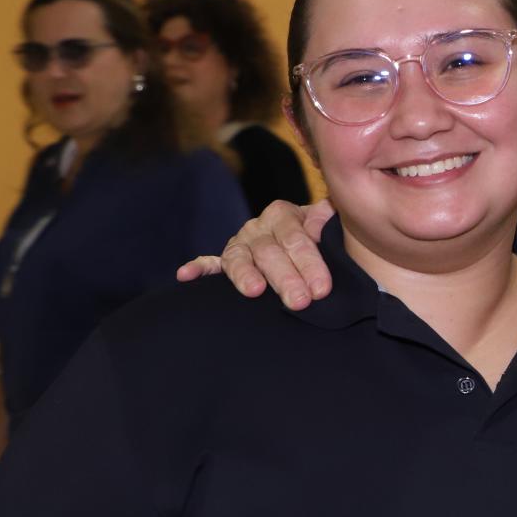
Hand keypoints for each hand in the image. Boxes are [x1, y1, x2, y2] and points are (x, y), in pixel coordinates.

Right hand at [175, 199, 335, 307]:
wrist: (314, 243)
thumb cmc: (325, 239)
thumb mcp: (330, 224)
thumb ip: (327, 219)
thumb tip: (318, 227)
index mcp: (284, 214)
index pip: (297, 239)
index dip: (310, 264)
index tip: (322, 289)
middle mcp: (259, 227)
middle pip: (270, 252)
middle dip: (286, 278)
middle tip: (299, 302)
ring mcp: (240, 244)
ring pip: (240, 258)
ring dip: (246, 276)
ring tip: (255, 292)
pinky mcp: (225, 260)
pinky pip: (209, 263)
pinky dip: (198, 268)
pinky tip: (185, 275)